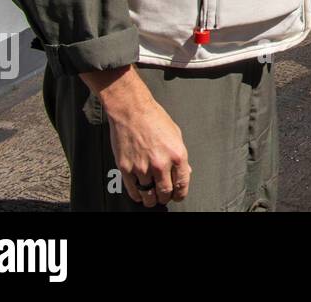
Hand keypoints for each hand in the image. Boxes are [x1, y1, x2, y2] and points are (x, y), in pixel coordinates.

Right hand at [82, 67, 190, 205]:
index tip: (178, 196)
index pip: (182, 184)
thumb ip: (180, 156)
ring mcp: (142, 167)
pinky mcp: (126, 168)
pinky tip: (139, 195)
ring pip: (148, 194)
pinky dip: (137, 196)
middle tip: (164, 197)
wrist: (131, 110)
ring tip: (152, 199)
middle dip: (166, 197)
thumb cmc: (154, 118)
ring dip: (151, 200)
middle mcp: (161, 163)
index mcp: (177, 155)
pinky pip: (132, 189)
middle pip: (165, 192)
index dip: (180, 194)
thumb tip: (185, 171)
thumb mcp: (176, 135)